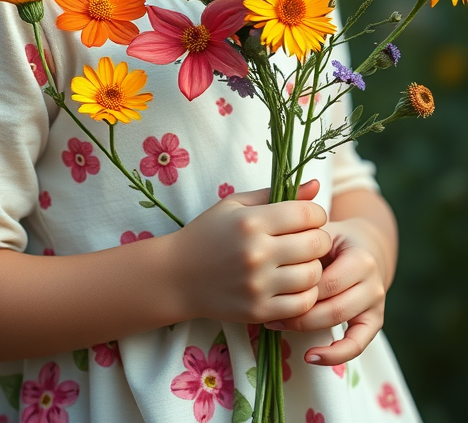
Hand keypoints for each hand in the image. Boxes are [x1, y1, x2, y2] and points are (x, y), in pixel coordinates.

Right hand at [172, 180, 331, 325]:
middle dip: (319, 239)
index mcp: (252, 221)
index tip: (309, 218)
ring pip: (313, 275)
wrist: (177, 276)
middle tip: (308, 240)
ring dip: (313, 267)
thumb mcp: (236, 204)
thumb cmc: (208, 233)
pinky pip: (302, 304)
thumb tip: (316, 185)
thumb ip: (276, 194)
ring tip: (300, 262)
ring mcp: (258, 285)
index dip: (317, 214)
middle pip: (316, 244)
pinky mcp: (258, 311)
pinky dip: (306, 295)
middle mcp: (257, 253)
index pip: (307, 214)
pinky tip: (294, 285)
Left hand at [265, 216, 386, 365]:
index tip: (269, 292)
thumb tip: (272, 261)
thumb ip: (303, 243)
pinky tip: (311, 357)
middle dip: (298, 313)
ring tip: (279, 326)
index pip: (326, 282)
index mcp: (360, 259)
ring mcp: (375, 304)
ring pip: (338, 322)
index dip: (298, 289)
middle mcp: (372, 283)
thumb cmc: (334, 240)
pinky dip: (335, 355)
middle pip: (332, 306)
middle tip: (269, 315)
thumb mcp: (321, 234)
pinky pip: (357, 345)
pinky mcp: (374, 321)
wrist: (365, 247)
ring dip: (306, 327)